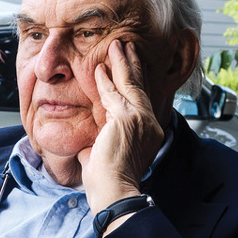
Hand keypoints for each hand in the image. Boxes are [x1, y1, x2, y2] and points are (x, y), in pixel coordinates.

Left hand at [78, 39, 165, 212]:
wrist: (113, 191)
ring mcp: (140, 119)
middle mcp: (150, 123)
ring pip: (130, 84)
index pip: (142, 99)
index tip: (129, 68)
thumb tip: (87, 141)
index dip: (135, 81)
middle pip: (140, 87)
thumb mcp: (106, 155)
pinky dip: (105, 80)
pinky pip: (113, 94)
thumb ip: (100, 142)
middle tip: (127, 47)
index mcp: (148, 131)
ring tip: (117, 46)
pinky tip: (99, 67)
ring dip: (122, 63)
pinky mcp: (127, 118)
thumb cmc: (109, 181)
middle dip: (132, 65)